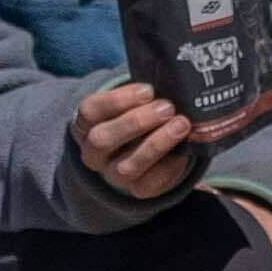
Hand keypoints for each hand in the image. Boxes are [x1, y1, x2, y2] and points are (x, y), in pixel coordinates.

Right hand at [74, 82, 196, 198]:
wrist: (145, 146)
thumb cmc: (138, 113)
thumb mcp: (133, 100)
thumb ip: (145, 94)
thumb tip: (173, 81)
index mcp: (85, 124)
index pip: (90, 111)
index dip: (117, 100)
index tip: (148, 90)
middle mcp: (94, 152)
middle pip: (102, 140)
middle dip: (136, 122)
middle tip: (166, 107)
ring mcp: (112, 174)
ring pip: (126, 166)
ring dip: (156, 144)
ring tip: (181, 124)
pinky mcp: (136, 189)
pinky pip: (150, 182)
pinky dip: (171, 163)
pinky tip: (186, 146)